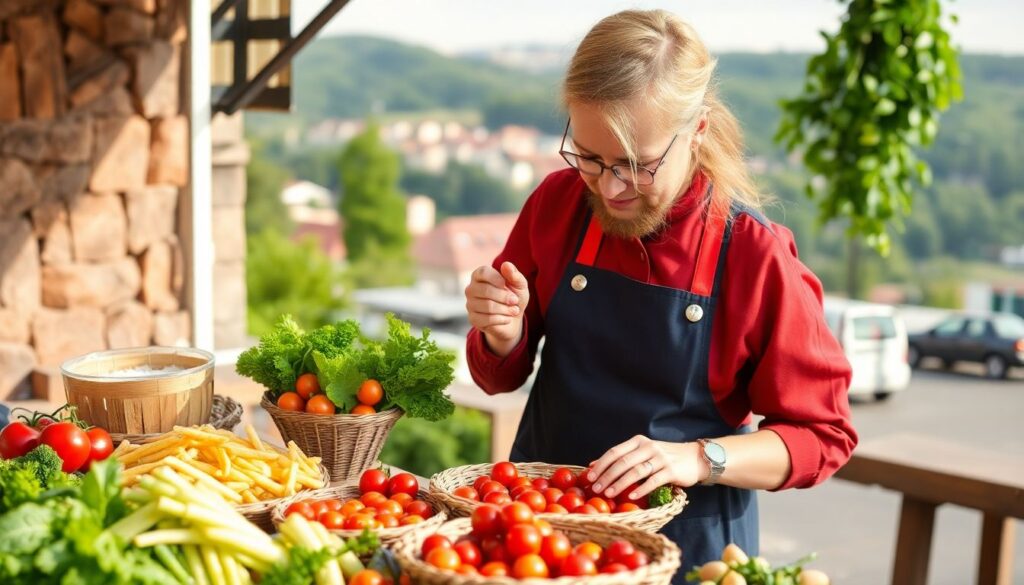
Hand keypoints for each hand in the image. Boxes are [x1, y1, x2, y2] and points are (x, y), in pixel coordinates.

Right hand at [465, 261, 529, 356]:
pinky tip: (507, 318)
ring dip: (505, 309)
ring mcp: (470, 304)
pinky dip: (502, 319)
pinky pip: (487, 319)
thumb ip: (514, 275)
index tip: (505, 284)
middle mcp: (471, 288)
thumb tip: (506, 265)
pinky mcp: (473, 319)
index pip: (482, 273)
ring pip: (488, 306)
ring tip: (514, 310)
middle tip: (515, 300)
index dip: (495, 278)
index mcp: (480, 275)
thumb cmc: (514, 297)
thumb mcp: (519, 285)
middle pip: (485, 290)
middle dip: (504, 296)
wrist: (513, 319)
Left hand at [587, 435, 708, 500]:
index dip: (601, 464)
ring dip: (620, 483)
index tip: (589, 477)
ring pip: (636, 471)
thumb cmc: (663, 458)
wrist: (693, 458)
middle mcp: (648, 447)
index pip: (614, 452)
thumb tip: (593, 465)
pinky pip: (653, 480)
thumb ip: (621, 458)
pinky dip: (641, 489)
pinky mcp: (671, 470)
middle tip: (596, 488)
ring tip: (609, 494)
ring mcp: (660, 458)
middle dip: (607, 476)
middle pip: (623, 462)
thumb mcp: (642, 453)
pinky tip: (632, 497)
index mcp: (638, 442)